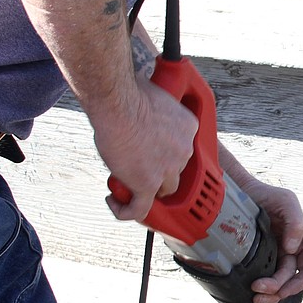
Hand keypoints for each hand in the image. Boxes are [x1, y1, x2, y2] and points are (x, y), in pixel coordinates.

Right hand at [96, 77, 197, 223]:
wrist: (117, 103)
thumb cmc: (130, 93)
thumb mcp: (157, 92)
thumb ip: (156, 106)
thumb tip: (145, 103)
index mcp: (188, 128)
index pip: (182, 148)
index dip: (165, 151)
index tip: (150, 149)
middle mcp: (183, 150)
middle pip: (175, 171)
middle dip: (157, 170)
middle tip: (136, 165)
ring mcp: (166, 170)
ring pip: (162, 191)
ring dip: (145, 189)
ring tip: (125, 182)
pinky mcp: (146, 184)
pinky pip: (139, 209)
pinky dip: (126, 210)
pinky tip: (115, 202)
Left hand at [244, 182, 302, 302]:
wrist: (240, 192)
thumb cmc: (267, 194)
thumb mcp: (286, 201)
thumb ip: (295, 221)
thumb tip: (292, 248)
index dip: (299, 283)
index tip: (283, 289)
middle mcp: (291, 251)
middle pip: (290, 280)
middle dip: (277, 289)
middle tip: (257, 289)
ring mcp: (274, 255)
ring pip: (276, 283)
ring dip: (268, 293)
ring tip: (254, 296)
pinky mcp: (258, 257)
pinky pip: (262, 276)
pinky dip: (259, 286)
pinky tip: (248, 290)